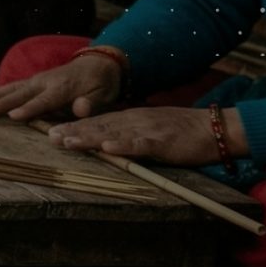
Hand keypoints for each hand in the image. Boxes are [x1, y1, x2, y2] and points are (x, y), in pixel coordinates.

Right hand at [0, 54, 120, 120]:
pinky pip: (14, 85)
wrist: (99, 62)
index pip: (44, 100)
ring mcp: (38, 79)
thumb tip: (80, 108)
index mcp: (64, 88)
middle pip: (23, 93)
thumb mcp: (105, 94)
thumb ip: (92, 102)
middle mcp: (47, 82)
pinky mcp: (34, 80)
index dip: (29, 108)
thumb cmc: (102, 83)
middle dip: (4, 101)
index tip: (13, 115)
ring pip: (14, 88)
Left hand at [50, 107, 226, 166]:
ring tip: (67, 141)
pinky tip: (107, 148)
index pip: (97, 122)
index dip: (75, 126)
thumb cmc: (182, 131)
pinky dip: (123, 146)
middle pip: (98, 126)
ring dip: (89, 138)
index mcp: (131, 118)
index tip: (52, 131)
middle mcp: (134, 121)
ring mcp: (147, 130)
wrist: (215, 128)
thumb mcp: (150, 129)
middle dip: (73, 131)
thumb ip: (128, 133)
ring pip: (113, 133)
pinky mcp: (162, 141)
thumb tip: (106, 140)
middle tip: (50, 136)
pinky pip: (139, 144)